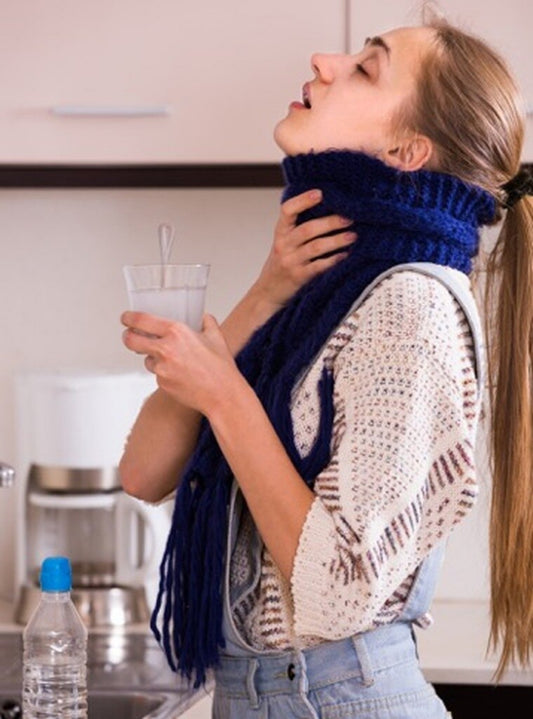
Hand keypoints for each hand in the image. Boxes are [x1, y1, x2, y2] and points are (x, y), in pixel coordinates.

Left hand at [121, 312, 242, 415]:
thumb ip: (208, 323)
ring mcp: (161, 368)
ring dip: (153, 357)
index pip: (142, 320)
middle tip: (130, 335)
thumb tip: (203, 318)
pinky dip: (164, 372)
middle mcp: (165, 349)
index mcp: (176, 332)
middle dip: (127, 336)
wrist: (222, 395)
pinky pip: (157, 374)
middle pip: (131, 340)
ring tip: (174, 361)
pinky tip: (181, 374)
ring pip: (146, 359)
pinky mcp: (162, 383)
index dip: (129, 317)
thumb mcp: (217, 338)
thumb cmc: (221, 368)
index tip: (126, 317)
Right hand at [252, 189, 355, 308]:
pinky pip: (319, 266)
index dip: (303, 200)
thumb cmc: (281, 264)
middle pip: (308, 229)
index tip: (320, 193)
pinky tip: (346, 256)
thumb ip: (298, 228)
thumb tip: (328, 209)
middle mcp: (283, 245)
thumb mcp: (283, 243)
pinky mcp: (298, 277)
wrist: (267, 293)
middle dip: (331, 222)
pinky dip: (334, 260)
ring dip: (337, 240)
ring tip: (353, 236)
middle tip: (350, 218)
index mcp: (280, 232)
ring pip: (316, 247)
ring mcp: (290, 262)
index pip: (287, 210)